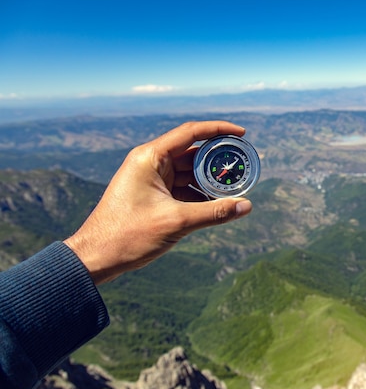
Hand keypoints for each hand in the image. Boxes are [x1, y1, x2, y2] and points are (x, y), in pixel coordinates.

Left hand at [64, 121, 252, 283]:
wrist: (95, 258)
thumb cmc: (127, 235)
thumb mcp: (176, 222)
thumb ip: (214, 212)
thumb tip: (246, 206)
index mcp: (150, 157)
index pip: (191, 133)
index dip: (219, 130)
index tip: (242, 133)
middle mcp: (150, 162)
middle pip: (192, 152)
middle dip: (218, 160)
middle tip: (242, 165)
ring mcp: (150, 179)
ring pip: (188, 172)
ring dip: (209, 180)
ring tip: (234, 187)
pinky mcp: (152, 195)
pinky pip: (182, 188)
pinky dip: (199, 194)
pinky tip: (216, 204)